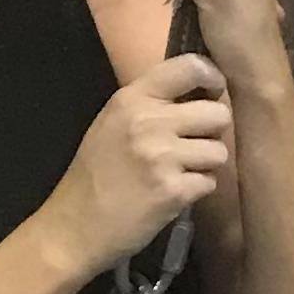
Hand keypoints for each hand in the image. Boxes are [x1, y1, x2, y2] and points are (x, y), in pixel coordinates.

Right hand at [42, 51, 232, 274]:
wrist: (75, 225)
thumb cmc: (94, 174)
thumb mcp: (111, 123)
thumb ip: (149, 104)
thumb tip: (197, 93)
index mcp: (132, 99)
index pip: (190, 67)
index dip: (213, 79)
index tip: (211, 95)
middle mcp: (148, 122)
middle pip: (217, 113)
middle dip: (212, 132)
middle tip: (192, 145)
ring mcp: (162, 157)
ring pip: (219, 150)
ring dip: (206, 164)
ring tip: (180, 172)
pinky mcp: (173, 191)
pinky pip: (209, 181)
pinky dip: (197, 190)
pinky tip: (174, 194)